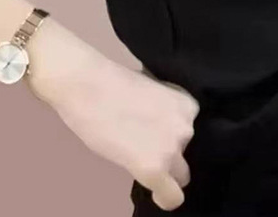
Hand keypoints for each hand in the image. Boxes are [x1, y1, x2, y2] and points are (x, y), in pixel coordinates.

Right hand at [25, 20, 199, 210]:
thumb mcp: (149, 90)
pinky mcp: (154, 168)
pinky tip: (154, 194)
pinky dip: (164, 197)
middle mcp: (186, 127)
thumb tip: (160, 126)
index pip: (190, 131)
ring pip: (180, 175)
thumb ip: (162, 110)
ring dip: (162, 168)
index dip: (171, 135)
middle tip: (140, 141)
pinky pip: (172, 196)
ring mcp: (172, 148)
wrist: (87, 84)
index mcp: (186, 104)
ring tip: (136, 156)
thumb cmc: (109, 81)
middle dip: (166, 150)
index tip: (154, 132)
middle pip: (185, 152)